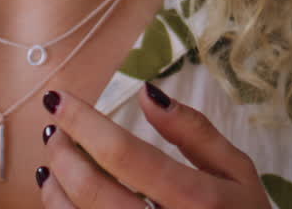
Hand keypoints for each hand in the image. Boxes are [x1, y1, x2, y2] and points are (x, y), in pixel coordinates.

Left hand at [36, 83, 269, 207]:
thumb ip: (194, 132)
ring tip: (54, 158)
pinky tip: (61, 194)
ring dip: (54, 184)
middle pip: (92, 189)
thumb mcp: (236, 172)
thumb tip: (147, 93)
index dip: (84, 122)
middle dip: (63, 152)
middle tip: (55, 129)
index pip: (124, 154)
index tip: (58, 98)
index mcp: (197, 199)